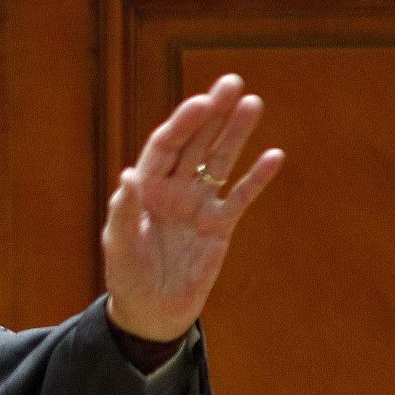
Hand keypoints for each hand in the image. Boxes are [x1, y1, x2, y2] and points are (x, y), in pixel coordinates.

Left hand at [103, 74, 284, 340]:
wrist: (151, 312)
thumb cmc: (128, 277)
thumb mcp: (119, 246)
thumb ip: (124, 212)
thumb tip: (128, 174)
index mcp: (146, 188)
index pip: (166, 145)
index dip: (183, 122)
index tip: (202, 102)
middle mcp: (173, 189)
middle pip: (196, 143)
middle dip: (213, 113)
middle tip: (233, 82)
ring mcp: (198, 205)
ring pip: (220, 162)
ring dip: (236, 134)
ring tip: (253, 103)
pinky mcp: (220, 227)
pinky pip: (241, 197)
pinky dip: (257, 178)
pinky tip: (274, 155)